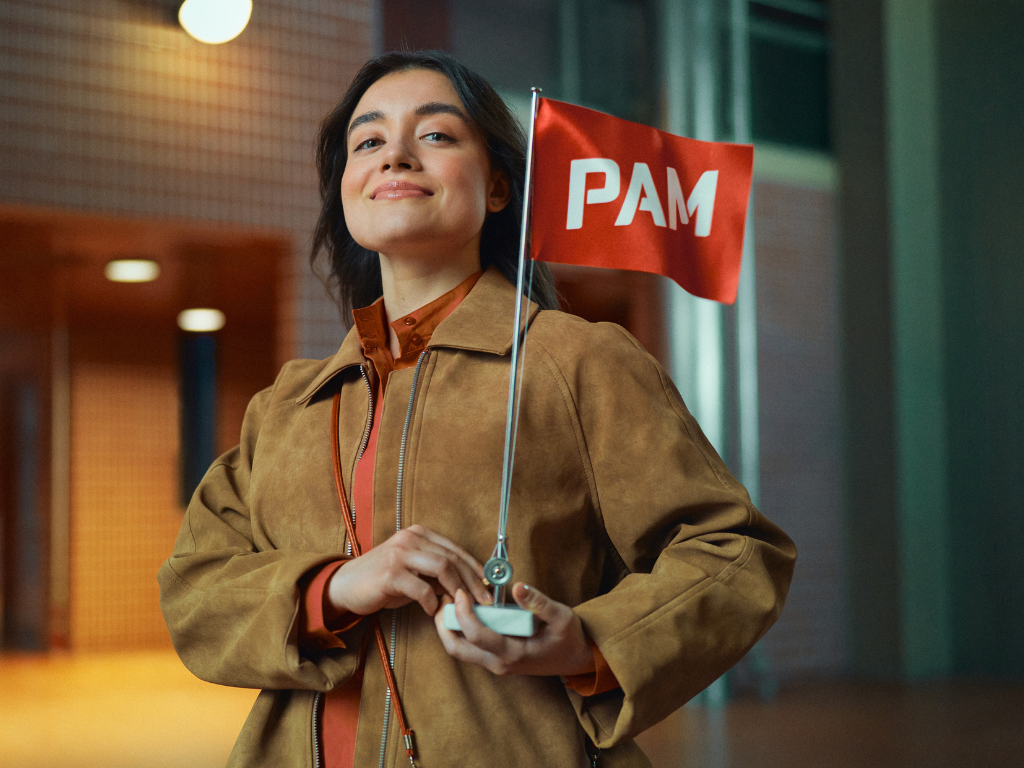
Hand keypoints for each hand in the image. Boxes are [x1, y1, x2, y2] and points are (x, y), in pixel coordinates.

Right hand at [326, 524, 491, 616]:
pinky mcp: (390, 574)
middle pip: (452, 557)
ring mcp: (400, 554)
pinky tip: (432, 611)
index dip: (475, 567)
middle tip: (484, 601)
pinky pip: (421, 588)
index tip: (489, 585)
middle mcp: (410, 539)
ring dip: (457, 589)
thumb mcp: (412, 571)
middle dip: (472, 580)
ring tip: (462, 605)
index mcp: (418, 534)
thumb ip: (435, 573)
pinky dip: (431, 602)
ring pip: (442, 567)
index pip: (455, 549)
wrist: (346, 586)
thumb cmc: (383, 580)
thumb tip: (466, 585)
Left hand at [434, 582, 595, 676]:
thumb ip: (539, 602)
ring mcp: (496, 663)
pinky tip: (463, 608)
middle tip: (442, 597)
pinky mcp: (496, 658)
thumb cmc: (569, 637)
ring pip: (460, 649)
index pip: (477, 636)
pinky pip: (469, 647)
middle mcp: (499, 662)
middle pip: (457, 648)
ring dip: (448, 627)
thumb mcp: (561, 616)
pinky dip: (460, 629)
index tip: (460, 592)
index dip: (464, 613)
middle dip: (443, 624)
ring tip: (449, 600)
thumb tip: (517, 586)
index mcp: (514, 653)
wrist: (576, 659)